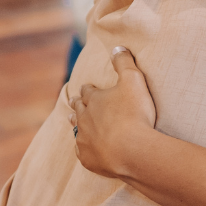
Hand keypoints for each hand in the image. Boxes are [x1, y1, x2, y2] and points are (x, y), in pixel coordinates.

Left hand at [69, 47, 155, 178]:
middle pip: (78, 109)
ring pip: (76, 129)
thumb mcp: (133, 80)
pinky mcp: (88, 158)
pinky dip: (84, 148)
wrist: (131, 151)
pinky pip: (83, 152)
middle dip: (77, 103)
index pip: (88, 91)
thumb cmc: (134, 114)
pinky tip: (86, 149)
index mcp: (94, 100)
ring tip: (72, 120)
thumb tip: (117, 47)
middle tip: (74, 101)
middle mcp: (84, 118)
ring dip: (75, 124)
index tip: (88, 87)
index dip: (89, 89)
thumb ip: (124, 62)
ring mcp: (85, 139)